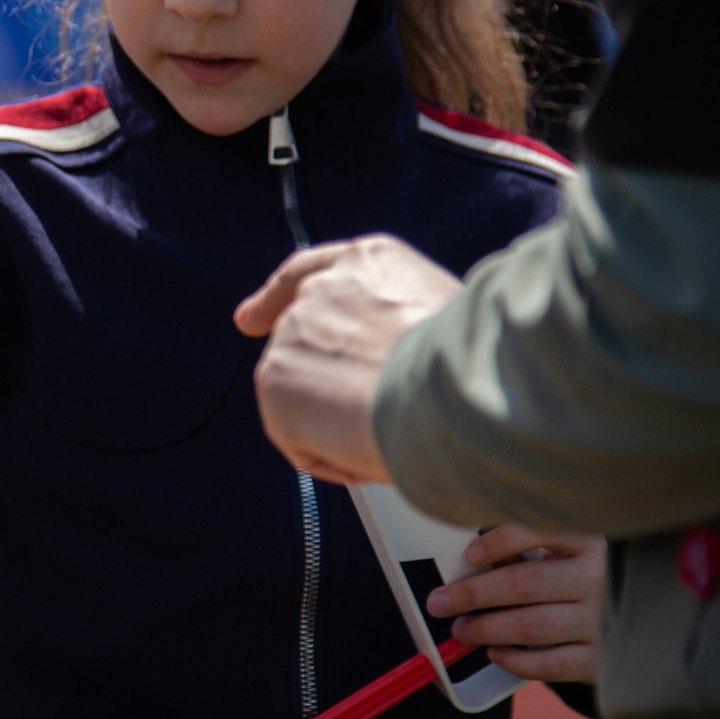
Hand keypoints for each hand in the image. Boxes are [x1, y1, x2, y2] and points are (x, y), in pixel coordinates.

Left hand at [234, 235, 461, 483]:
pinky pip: (299, 440)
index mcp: (367, 260)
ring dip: (337, 424)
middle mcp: (320, 288)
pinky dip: (331, 458)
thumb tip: (393, 358)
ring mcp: (290, 334)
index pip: (309, 271)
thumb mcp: (443, 317)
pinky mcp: (274, 382)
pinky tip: (369, 451)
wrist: (451, 388)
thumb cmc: (470, 362)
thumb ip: (398, 324)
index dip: (276, 297)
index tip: (249, 319)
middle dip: (310, 378)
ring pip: (302, 397)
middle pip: (297, 340)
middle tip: (358, 415)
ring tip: (390, 429)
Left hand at [425, 525, 604, 683]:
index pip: (540, 532)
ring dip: (487, 629)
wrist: (638, 620)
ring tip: (462, 630)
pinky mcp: (600, 659)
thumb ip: (525, 552)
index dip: (500, 542)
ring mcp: (603, 620)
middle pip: (524, 584)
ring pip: (531, 626)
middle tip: (440, 603)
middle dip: (473, 594)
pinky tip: (495, 653)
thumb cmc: (581, 579)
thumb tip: (470, 561)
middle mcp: (598, 578)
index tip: (470, 555)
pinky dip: (516, 661)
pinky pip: (550, 665)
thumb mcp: (563, 554)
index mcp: (588, 541)